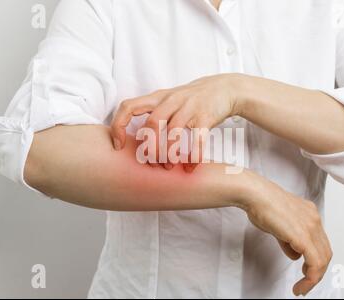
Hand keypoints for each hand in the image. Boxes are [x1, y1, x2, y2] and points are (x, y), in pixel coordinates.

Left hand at [111, 74, 242, 171]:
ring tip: (169, 166)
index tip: (119, 146)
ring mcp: (189, 107)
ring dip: (168, 153)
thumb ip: (152, 114)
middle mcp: (171, 101)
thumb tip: (134, 141)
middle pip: (151, 124)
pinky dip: (194, 156)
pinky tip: (191, 167)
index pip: (128, 107)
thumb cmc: (191, 99)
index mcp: (157, 98)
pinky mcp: (206, 116)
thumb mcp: (168, 100)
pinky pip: (198, 139)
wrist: (224, 88)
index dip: (119, 126)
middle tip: (151, 164)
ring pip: (172, 132)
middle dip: (148, 148)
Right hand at [240, 173, 332, 295]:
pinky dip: (311, 278)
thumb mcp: (278, 224)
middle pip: (325, 252)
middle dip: (317, 272)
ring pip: (323, 260)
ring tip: (302, 288)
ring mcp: (311, 227)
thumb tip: (295, 254)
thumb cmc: (260, 204)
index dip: (316, 260)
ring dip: (314, 278)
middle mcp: (314, 220)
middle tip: (306, 284)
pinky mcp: (303, 237)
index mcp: (309, 214)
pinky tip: (301, 285)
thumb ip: (288, 240)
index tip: (307, 272)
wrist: (256, 194)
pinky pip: (315, 263)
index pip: (320, 242)